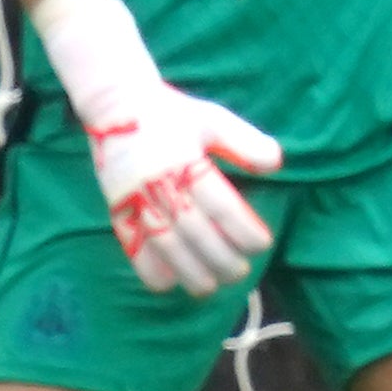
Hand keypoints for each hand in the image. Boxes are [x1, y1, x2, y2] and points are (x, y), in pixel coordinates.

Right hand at [85, 84, 283, 296]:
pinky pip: (130, 243)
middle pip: (194, 231)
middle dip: (220, 258)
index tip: (261, 244)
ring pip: (164, 244)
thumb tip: (277, 162)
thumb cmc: (170, 113)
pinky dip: (147, 266)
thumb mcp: (211, 118)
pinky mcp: (116, 207)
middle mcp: (160, 183)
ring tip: (208, 288)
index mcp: (185, 160)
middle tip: (239, 273)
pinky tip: (167, 282)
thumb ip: (243, 142)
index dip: (242, 229)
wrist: (114, 103)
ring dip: (188, 271)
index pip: (220, 204)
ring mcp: (135, 198)